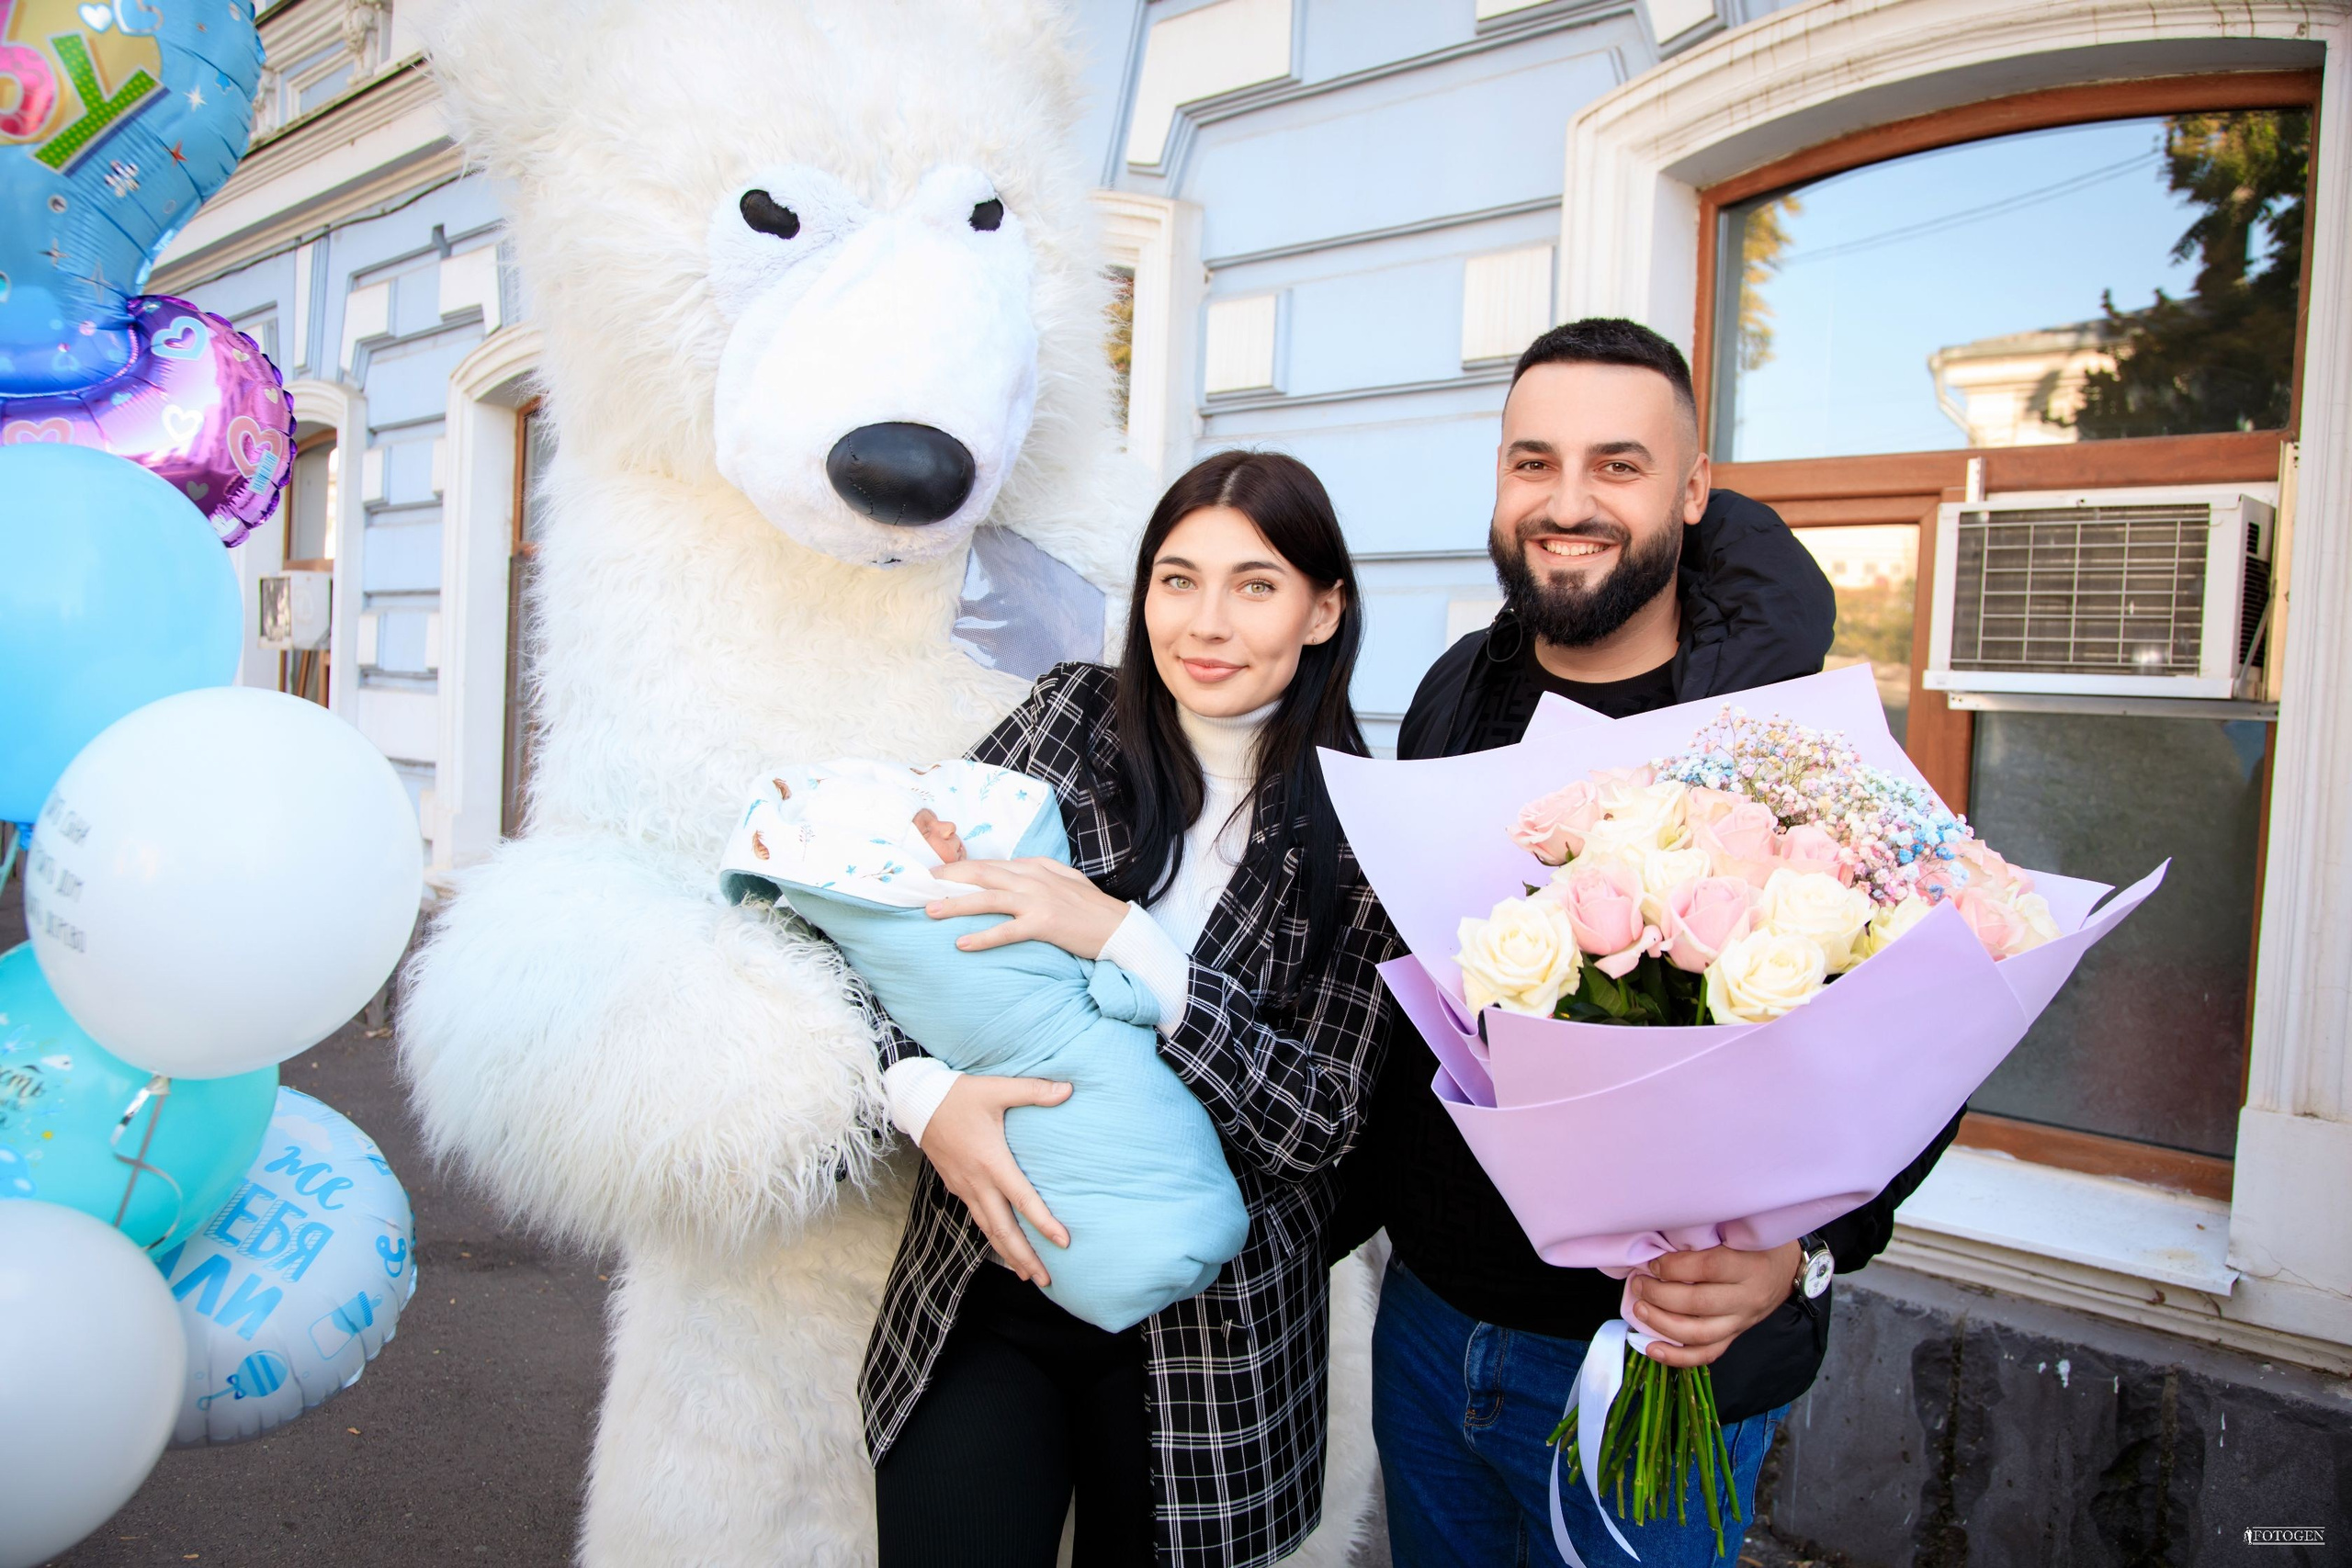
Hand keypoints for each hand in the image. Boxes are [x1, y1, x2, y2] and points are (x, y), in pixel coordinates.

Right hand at [917, 1074, 1071, 1285]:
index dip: (1043, 1222)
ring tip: (1027, 1275)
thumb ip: (1034, 1091)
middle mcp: (977, 1182)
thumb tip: (1069, 1090)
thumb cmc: (959, 1095)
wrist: (917, 1102)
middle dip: (1025, 1258)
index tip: (1063, 1242)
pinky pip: (976, 1219)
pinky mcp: (955, 1187)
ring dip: (1008, 1254)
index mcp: (991, 1161)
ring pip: (988, 1230)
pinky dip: (992, 1237)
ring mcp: (964, 1188)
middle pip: (1003, 1230)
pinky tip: (1002, 1246)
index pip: (1022, 1199)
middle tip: (1046, 1280)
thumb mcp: (997, 1088)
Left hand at [925, 857, 1129, 958]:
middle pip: (981, 874)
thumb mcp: (1063, 880)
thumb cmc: (1090, 908)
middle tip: (922, 885)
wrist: (1118, 927)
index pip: (990, 864)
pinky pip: (1006, 931)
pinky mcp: (1044, 923)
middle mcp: (1033, 878)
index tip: (936, 876)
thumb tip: (1011, 872)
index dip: (960, 869)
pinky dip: (983, 937)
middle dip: (949, 878)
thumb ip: (1037, 873)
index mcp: (1035, 867)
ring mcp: (1038, 900)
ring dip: (956, 904)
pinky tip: (962, 944)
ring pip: (988, 898)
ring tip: (931, 911)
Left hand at [1625, 1241, 1802, 1367]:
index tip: (1653, 1263)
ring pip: (1699, 1333)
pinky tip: (1652, 1348)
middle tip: (1639, 1284)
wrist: (1788, 1269)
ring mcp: (1741, 1321)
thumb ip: (1707, 1236)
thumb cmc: (1757, 1243)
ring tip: (1639, 1309)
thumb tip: (1661, 1240)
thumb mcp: (1740, 1231)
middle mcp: (1747, 1298)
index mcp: (1749, 1266)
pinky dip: (1677, 1356)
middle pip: (1699, 1304)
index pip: (1708, 1268)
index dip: (1675, 1267)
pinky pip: (1707, 1354)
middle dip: (1660, 1296)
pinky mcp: (1736, 1336)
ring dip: (1663, 1324)